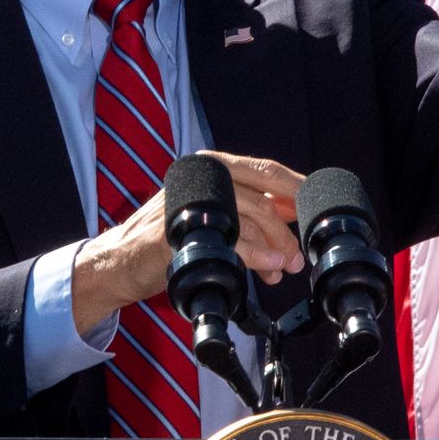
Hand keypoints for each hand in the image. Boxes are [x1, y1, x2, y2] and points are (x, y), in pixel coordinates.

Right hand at [70, 150, 306, 332]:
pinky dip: (253, 257)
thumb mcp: (215, 216)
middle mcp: (203, 177)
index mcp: (214, 168)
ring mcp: (188, 200)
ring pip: (251, 217)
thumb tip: (293, 217)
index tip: (318, 207)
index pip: (266, 170)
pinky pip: (228, 241)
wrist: (120, 261)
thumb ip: (250, 212)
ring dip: (276, 247)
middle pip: (263, 196)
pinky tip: (265, 271)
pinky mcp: (178, 228)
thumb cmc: (169, 238)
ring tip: (285, 268)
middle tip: (300, 256)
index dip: (297, 188)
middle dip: (289, 229)